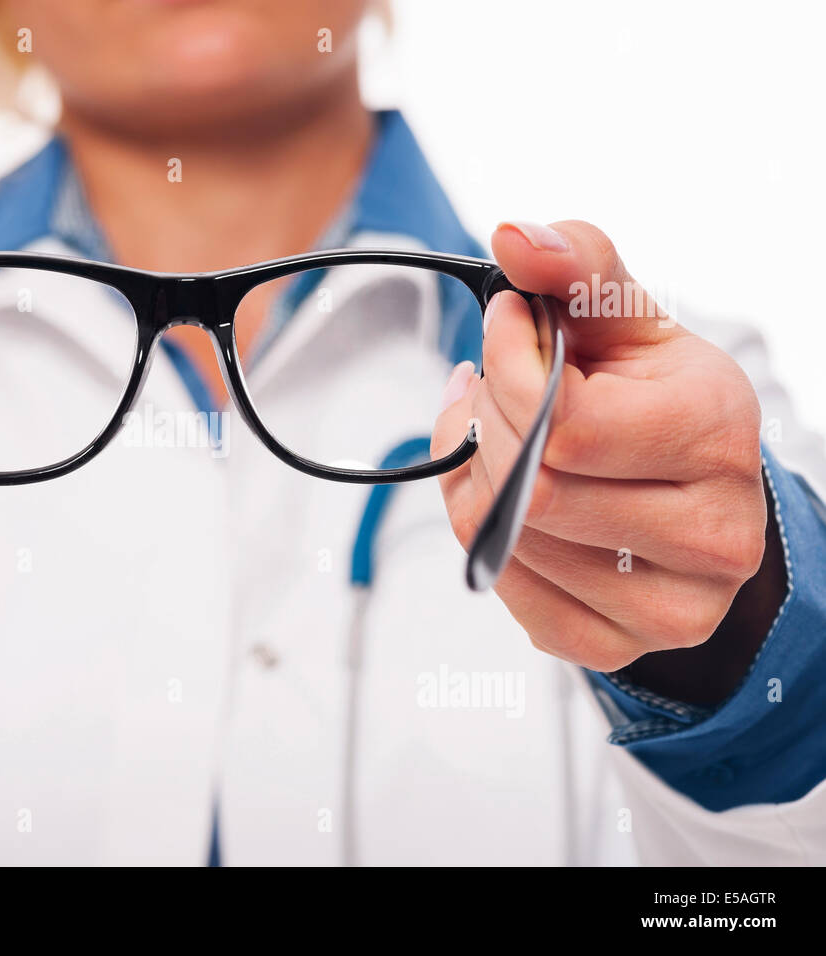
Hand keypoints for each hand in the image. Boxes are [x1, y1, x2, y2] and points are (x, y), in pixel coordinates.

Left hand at [432, 220, 777, 685]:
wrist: (694, 495)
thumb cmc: (654, 398)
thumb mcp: (627, 319)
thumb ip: (577, 263)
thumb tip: (514, 237)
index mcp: (717, 437)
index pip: (564, 420)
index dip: (509, 369)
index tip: (504, 329)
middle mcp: (709, 535)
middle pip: (528, 485)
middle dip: (486, 424)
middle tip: (490, 388)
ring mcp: (666, 606)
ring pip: (504, 538)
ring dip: (475, 475)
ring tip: (499, 437)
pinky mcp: (614, 645)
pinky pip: (504, 587)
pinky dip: (483, 530)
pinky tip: (504, 492)